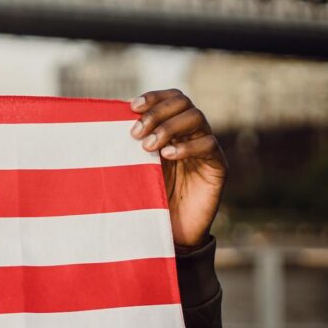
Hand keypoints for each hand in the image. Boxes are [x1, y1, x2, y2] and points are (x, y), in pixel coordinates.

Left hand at [130, 89, 227, 247]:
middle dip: (157, 112)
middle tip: (135, 133)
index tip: (132, 107)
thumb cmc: (148, 195)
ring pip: (197, 118)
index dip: (154, 97)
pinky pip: (208, 145)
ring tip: (148, 146)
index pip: (171, 97)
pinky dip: (186, 146)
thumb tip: (110, 115)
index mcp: (173, 127)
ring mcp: (206, 148)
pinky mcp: (218, 166)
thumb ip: (131, 142)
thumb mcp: (136, 164)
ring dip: (169, 127)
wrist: (171, 230)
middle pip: (183, 103)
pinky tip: (167, 156)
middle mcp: (192, 133)